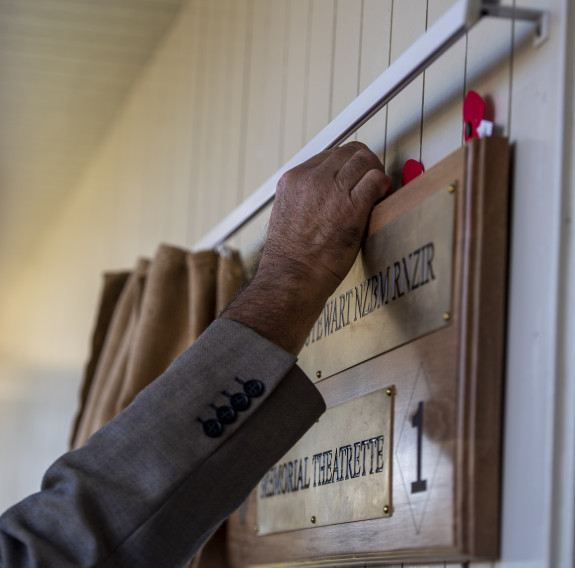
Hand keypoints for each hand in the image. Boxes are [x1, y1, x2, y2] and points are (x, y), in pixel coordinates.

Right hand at [221, 142, 391, 354]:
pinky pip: (376, 179)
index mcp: (293, 180)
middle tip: (371, 182)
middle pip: (349, 151)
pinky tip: (382, 198)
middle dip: (364, 164)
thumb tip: (328, 193)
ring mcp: (331, 190)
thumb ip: (305, 197)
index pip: (329, 154)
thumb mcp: (288, 215)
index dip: (346, 165)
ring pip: (365, 159)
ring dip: (376, 172)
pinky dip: (383, 185)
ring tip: (378, 191)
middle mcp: (310, 179)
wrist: (292, 278)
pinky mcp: (351, 206)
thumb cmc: (291, 257)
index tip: (354, 178)